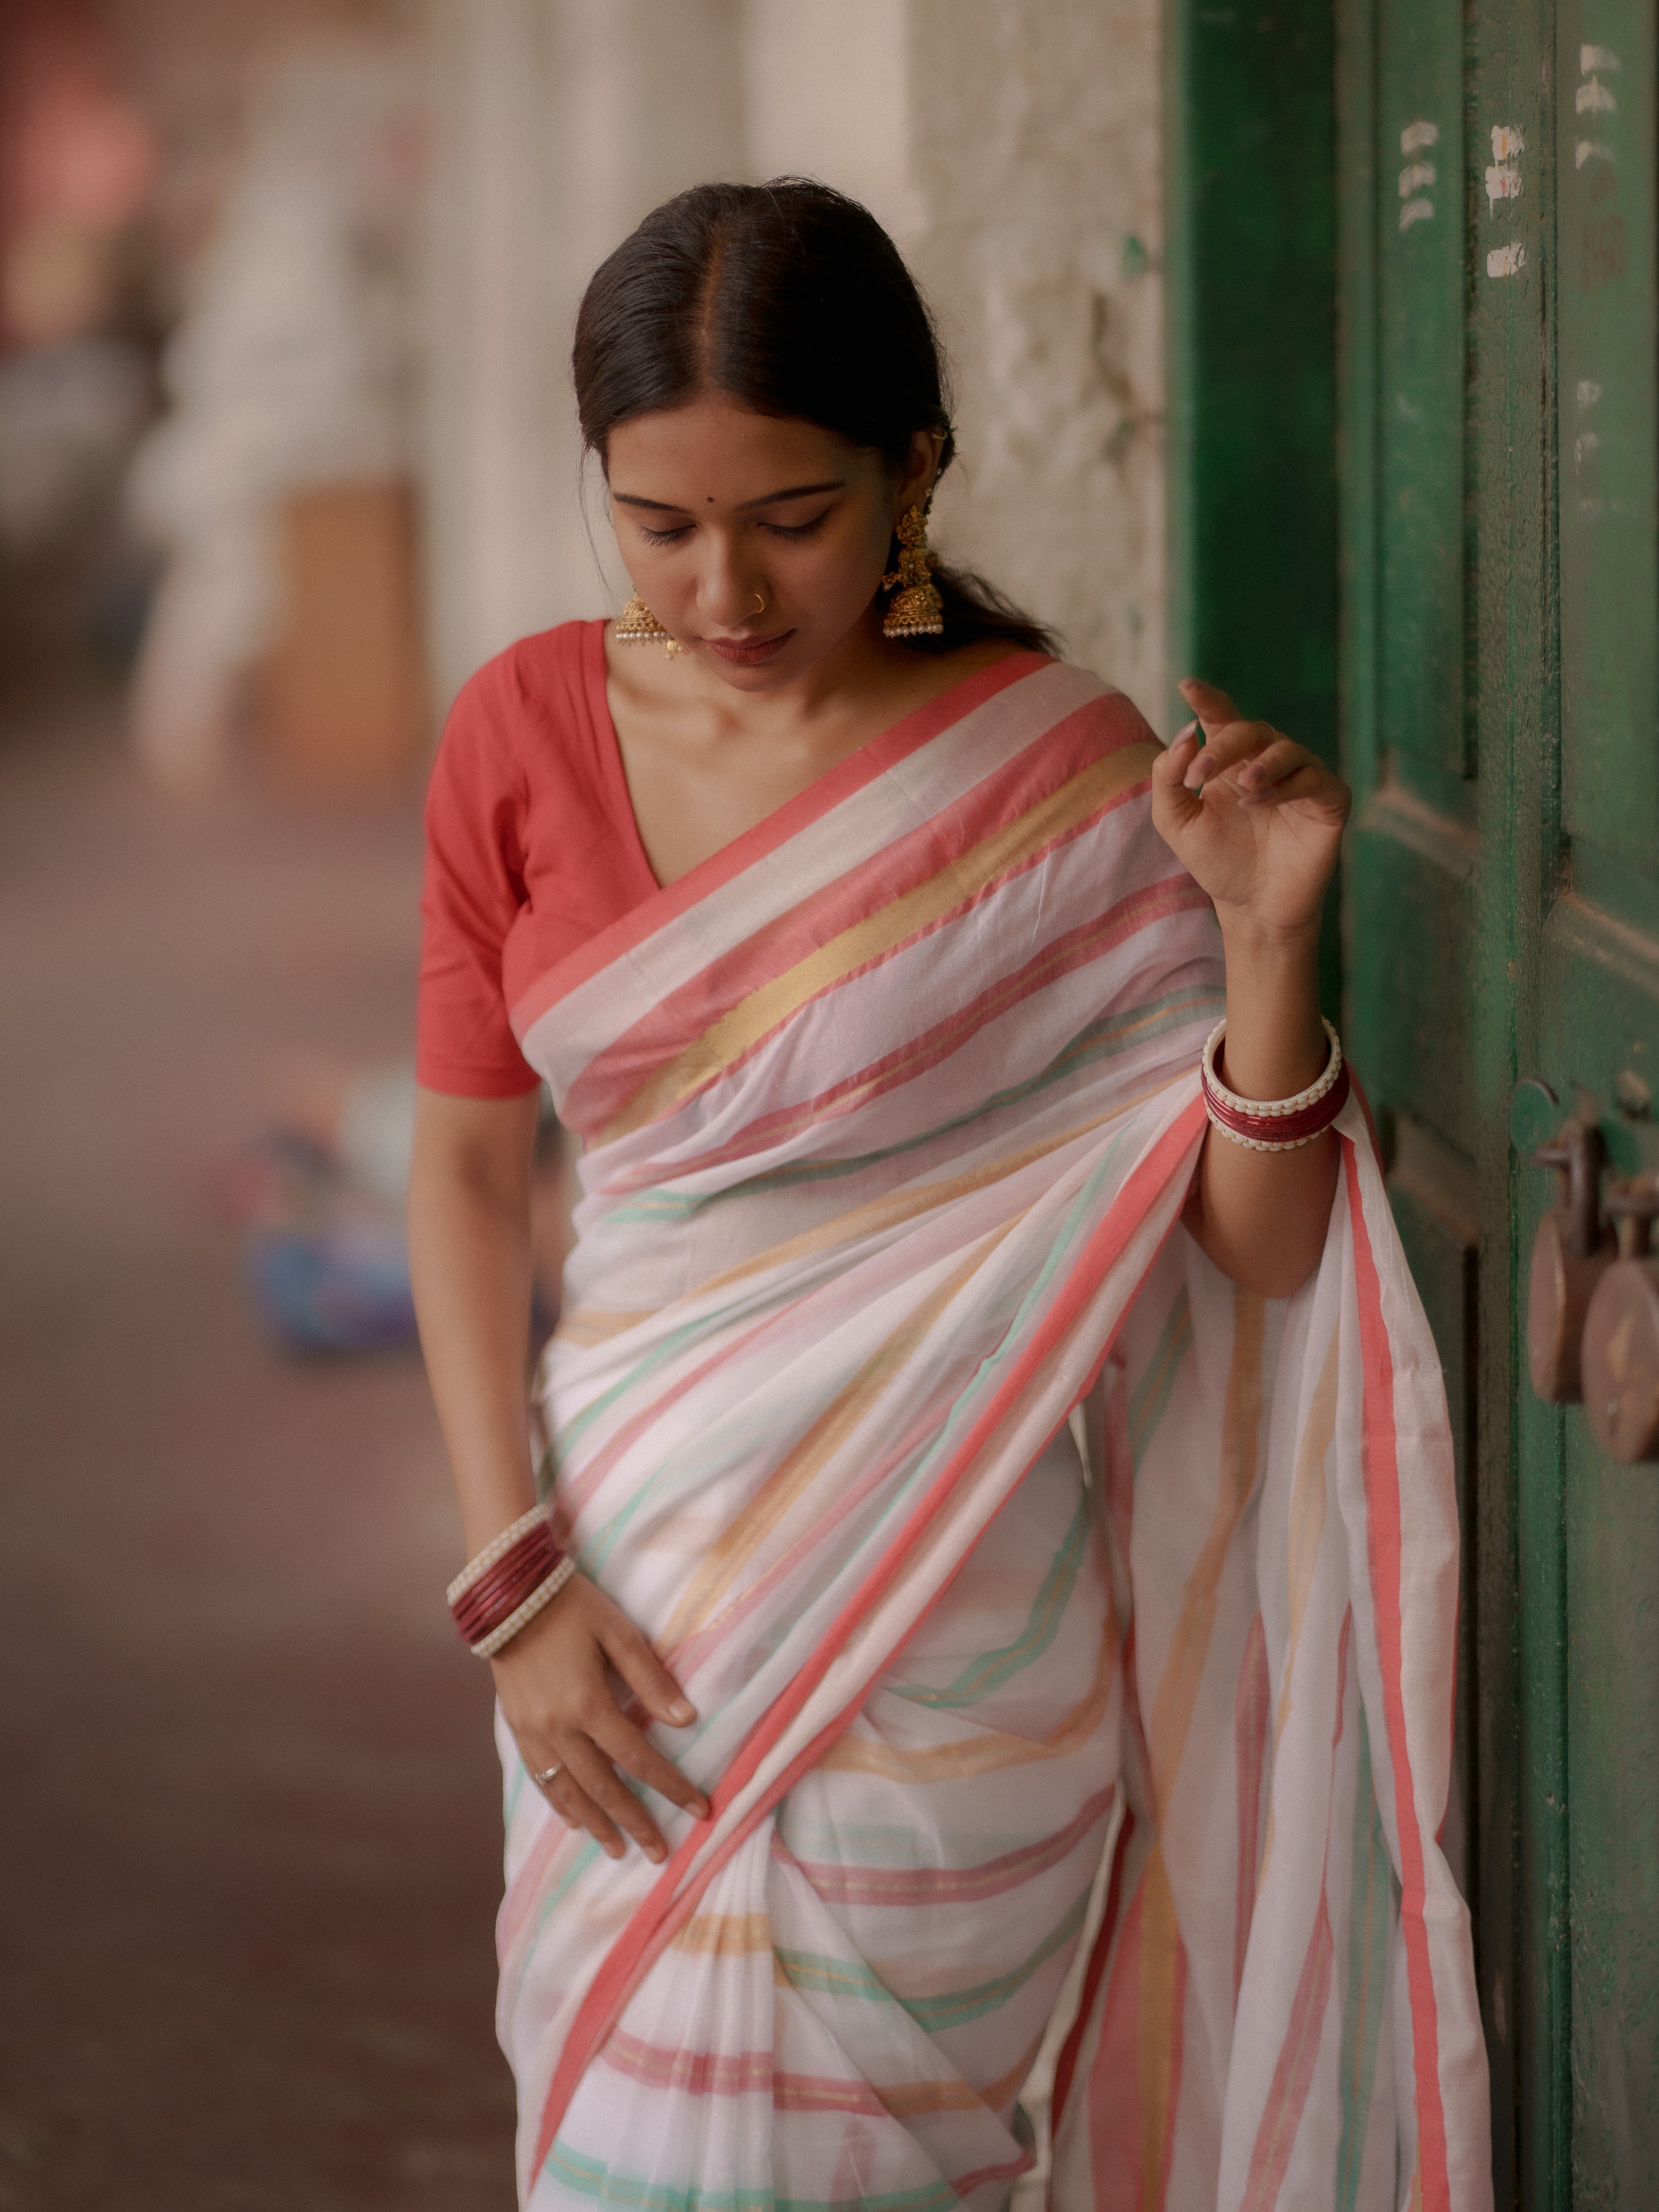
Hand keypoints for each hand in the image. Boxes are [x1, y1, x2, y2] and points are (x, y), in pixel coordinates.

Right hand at [491, 1572, 708, 1861]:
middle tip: (659, 1853)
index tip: (699, 1809)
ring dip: (595, 1824)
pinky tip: (575, 1820)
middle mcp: (557, 1727)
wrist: (509, 1594)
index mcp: (587, 1702)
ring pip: (567, 1791)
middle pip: (602, 1787)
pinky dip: (559, 1803)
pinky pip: (539, 1777)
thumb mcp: (619, 1632)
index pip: (637, 1757)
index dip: (670, 1785)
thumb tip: (686, 1720)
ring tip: (617, 1850)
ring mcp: (532, 1731)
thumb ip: (650, 1678)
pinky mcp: (516, 1727)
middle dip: (633, 1822)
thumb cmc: (571, 1606)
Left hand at [1150, 678, 1350, 941]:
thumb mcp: (1177, 822)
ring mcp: (1302, 778)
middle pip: (1251, 730)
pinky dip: (1288, 785)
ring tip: (1243, 787)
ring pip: (1287, 749)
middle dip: (1224, 744)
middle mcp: (1268, 761)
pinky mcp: (1329, 801)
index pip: (1221, 718)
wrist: (1252, 907)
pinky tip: (1262, 801)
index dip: (1207, 699)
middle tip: (1200, 772)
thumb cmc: (1217, 862)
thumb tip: (1181, 736)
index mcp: (1231, 761)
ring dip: (1262, 763)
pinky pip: (1315, 779)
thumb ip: (1168, 780)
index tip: (1187, 686)